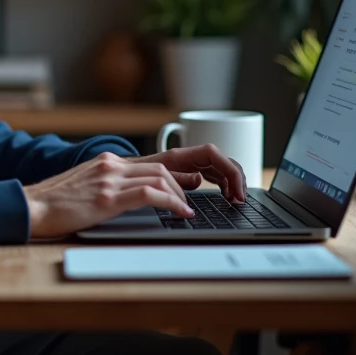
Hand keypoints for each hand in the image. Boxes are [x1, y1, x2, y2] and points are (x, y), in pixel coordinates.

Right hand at [23, 152, 193, 239]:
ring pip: (159, 178)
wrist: (30, 207)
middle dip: (181, 183)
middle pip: (159, 167)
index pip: (149, 162)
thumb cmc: (53, 204)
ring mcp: (108, 180)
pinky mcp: (107, 198)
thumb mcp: (85, 187)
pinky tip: (179, 213)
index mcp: (105, 162)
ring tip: (186, 210)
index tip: (188, 184)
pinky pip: (150, 195)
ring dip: (179, 195)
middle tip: (191, 199)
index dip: (174, 173)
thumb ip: (107, 185)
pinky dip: (171, 203)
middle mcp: (110, 165)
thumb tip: (129, 197)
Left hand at [126, 143, 246, 202]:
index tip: (236, 192)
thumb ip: (174, 178)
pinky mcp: (186, 172)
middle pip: (220, 160)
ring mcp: (187, 164)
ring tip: (235, 199)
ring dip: (231, 181)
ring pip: (218, 167)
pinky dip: (222, 183)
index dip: (229, 170)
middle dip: (235, 178)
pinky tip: (225, 195)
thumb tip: (197, 180)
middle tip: (240, 200)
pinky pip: (211, 173)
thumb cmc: (131, 177)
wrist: (115, 176)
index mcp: (177, 156)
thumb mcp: (151, 179)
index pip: (212, 154)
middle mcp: (185, 158)